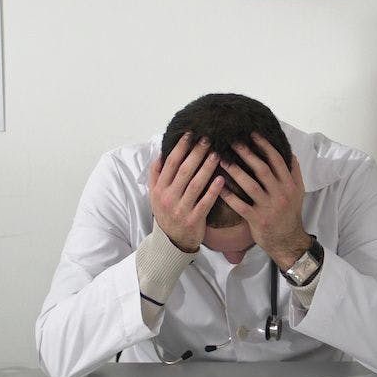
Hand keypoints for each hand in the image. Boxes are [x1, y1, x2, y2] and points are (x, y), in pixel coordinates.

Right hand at [148, 133, 223, 251]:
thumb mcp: (155, 195)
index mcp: (159, 189)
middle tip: (208, 139)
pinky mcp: (194, 220)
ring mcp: (181, 210)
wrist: (172, 241)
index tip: (190, 134)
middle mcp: (168, 198)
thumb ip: (156, 175)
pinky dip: (213, 190)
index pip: (170, 163)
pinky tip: (222, 179)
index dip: (180, 147)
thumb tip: (161, 154)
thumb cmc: (167, 213)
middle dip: (196, 153)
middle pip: (184, 171)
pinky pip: (205, 202)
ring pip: (195, 184)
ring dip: (207, 168)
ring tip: (217, 154)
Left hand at [218, 133, 309, 268]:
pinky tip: (218, 186)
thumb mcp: (298, 192)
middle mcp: (280, 194)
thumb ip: (294, 172)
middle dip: (246, 154)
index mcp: (289, 185)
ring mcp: (268, 207)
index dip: (265, 146)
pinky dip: (228, 195)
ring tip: (222, 160)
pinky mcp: (257, 220)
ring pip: (250, 185)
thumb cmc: (290, 214)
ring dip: (235, 171)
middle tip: (232, 142)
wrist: (288, 241)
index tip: (252, 134)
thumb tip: (290, 153)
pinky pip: (240, 205)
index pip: (277, 160)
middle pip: (262, 169)